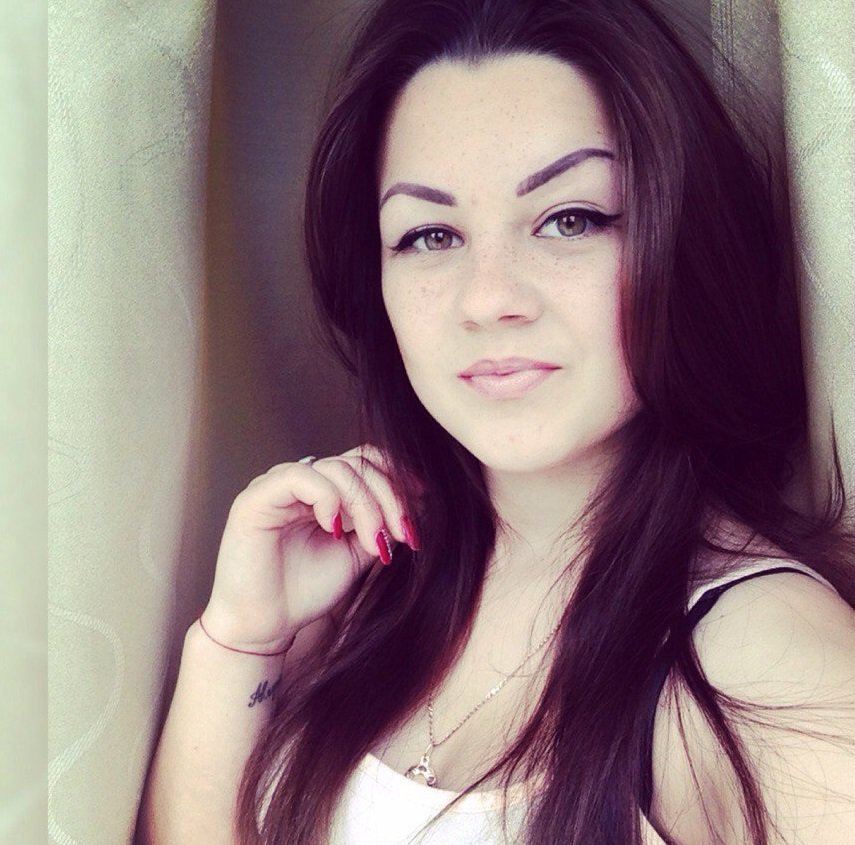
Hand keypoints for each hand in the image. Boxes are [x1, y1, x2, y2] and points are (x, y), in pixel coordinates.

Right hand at [200, 445, 416, 652]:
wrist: (265, 627)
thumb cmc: (306, 592)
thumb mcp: (358, 554)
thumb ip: (380, 524)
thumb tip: (420, 500)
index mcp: (325, 489)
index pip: (366, 459)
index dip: (397, 476)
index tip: (422, 504)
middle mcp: (302, 480)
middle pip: (358, 462)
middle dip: (389, 496)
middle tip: (401, 533)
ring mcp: (277, 485)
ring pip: (336, 468)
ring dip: (365, 504)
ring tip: (373, 541)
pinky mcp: (256, 497)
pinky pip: (301, 477)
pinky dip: (328, 499)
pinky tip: (336, 530)